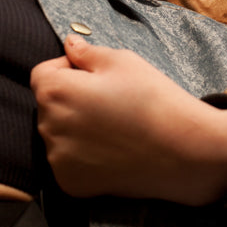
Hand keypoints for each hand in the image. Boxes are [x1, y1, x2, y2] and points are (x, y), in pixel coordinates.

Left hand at [30, 35, 226, 204]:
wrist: (183, 151)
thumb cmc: (152, 99)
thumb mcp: (122, 61)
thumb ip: (87, 52)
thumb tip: (69, 44)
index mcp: (55, 92)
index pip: (43, 74)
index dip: (67, 70)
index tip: (94, 76)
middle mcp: (47, 126)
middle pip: (49, 106)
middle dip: (70, 99)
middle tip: (108, 102)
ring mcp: (57, 159)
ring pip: (58, 134)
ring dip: (75, 128)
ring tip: (113, 127)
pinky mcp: (70, 183)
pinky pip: (67, 161)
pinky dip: (82, 156)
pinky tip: (111, 150)